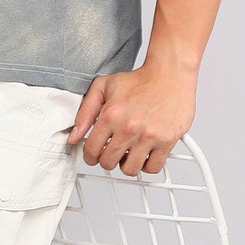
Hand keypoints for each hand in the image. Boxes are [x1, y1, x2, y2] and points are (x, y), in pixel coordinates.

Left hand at [66, 62, 196, 173]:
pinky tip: (144, 153)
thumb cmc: (139, 80)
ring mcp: (149, 136)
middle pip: (108, 163)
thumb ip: (85, 111)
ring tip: (128, 153)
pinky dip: (147, 165)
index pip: (91, 151)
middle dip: (107, 160)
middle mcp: (129, 128)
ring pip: (130, 170)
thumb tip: (74, 136)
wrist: (170, 74)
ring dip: (126, 164)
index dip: (90, 156)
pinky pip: (153, 168)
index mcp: (111, 115)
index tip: (94, 155)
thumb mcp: (104, 86)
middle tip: (112, 152)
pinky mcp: (167, 140)